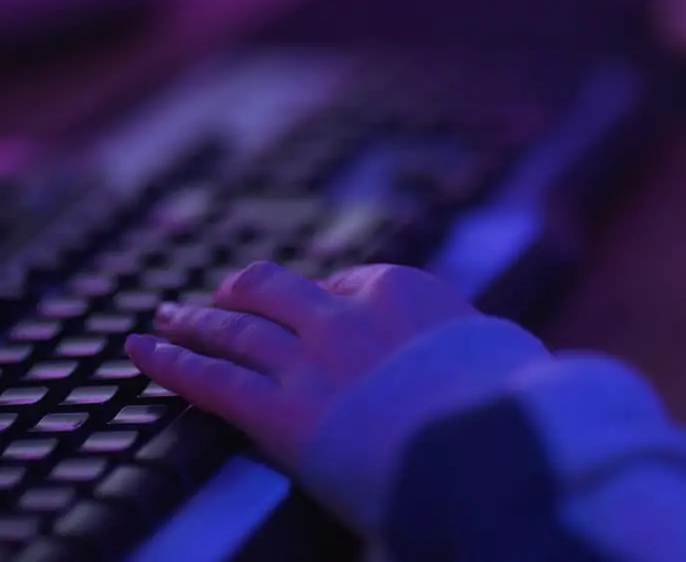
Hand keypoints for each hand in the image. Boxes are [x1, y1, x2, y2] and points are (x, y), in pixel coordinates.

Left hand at [126, 261, 478, 469]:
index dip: (321, 296)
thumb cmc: (506, 400)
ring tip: (168, 316)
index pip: (346, 282)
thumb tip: (496, 350)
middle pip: (273, 291)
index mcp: (399, 292)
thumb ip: (477, 342)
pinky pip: (209, 379)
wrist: (481, 441)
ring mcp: (306, 361)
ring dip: (195, 320)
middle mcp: (343, 316)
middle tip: (221, 295)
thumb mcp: (504, 350)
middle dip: (242, 292)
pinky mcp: (278, 412)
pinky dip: (170, 361)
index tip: (314, 304)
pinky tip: (140, 350)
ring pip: (233, 328)